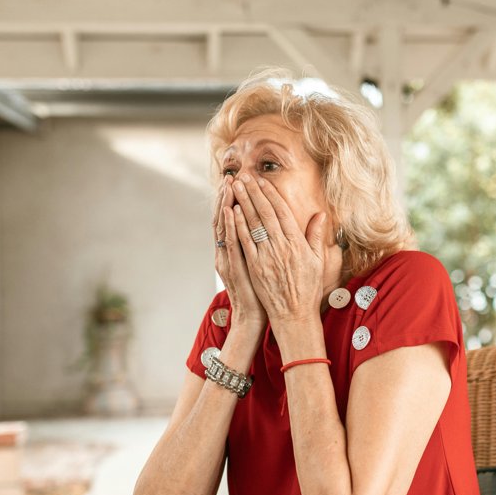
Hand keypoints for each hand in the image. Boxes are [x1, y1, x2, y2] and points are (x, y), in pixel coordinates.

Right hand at [214, 178, 266, 332]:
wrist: (253, 318)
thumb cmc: (262, 294)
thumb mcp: (261, 267)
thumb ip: (262, 248)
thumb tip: (269, 232)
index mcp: (238, 250)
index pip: (235, 220)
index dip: (237, 201)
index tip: (242, 182)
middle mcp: (229, 252)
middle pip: (227, 219)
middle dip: (229, 197)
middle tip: (231, 176)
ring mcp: (229, 258)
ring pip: (226, 226)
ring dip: (227, 204)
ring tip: (228, 185)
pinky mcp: (234, 267)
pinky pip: (231, 242)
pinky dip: (229, 225)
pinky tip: (230, 210)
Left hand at [230, 173, 327, 323]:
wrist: (294, 314)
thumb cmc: (307, 288)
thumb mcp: (318, 261)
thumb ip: (316, 236)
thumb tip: (320, 214)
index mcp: (297, 244)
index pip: (282, 212)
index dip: (271, 194)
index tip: (262, 180)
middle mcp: (281, 247)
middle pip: (265, 213)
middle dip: (253, 192)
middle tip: (244, 176)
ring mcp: (266, 257)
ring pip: (253, 224)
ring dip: (243, 203)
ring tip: (235, 187)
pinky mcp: (255, 267)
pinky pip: (245, 242)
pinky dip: (238, 226)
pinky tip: (231, 212)